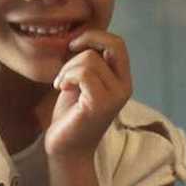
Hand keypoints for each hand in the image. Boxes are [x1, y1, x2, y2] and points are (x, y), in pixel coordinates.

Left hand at [45, 30, 131, 158]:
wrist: (65, 149)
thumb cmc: (70, 115)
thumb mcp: (82, 82)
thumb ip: (88, 62)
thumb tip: (81, 37)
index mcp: (122, 79)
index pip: (118, 43)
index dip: (94, 36)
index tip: (73, 46)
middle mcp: (125, 87)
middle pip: (111, 44)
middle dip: (83, 46)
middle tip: (66, 63)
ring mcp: (115, 96)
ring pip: (90, 59)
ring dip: (67, 68)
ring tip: (61, 84)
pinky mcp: (101, 105)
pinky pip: (84, 74)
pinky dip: (67, 76)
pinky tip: (61, 89)